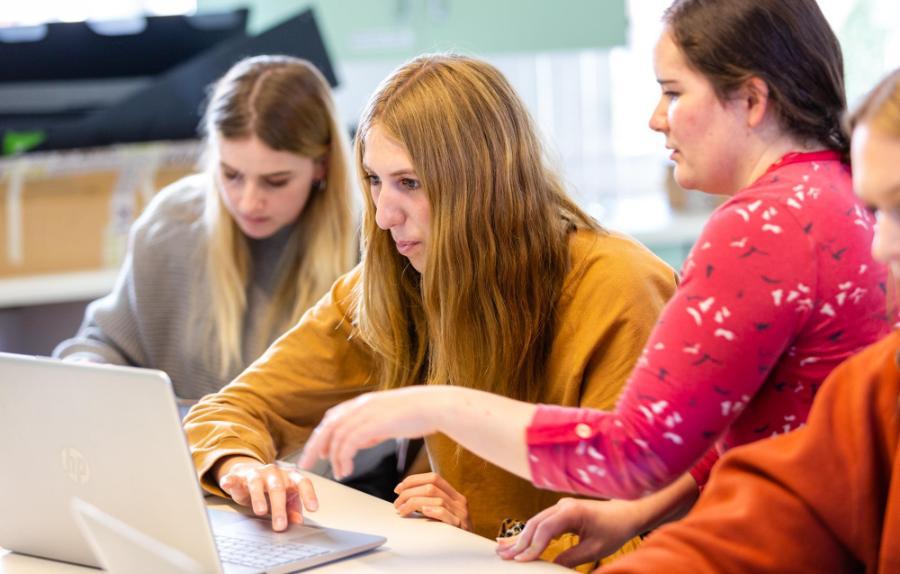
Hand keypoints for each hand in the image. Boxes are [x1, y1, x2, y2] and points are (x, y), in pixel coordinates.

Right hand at [214, 456, 318, 531]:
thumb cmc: (272, 488)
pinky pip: (233, 477)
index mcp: (290, 477)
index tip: (313, 508)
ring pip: (257, 483)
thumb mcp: (286, 499)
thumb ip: (293, 509)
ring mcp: (256, 473)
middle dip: (279, 508)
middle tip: (280, 525)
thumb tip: (299, 521)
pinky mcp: (238, 476)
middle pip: (278, 488)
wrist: (249, 473)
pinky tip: (227, 483)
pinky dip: (230, 480)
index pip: (303, 483)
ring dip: (259, 497)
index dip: (309, 495)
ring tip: (260, 511)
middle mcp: (274, 473)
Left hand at [299, 387, 447, 478]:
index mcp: (363, 403)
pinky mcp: (372, 424)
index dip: (323, 435)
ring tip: (338, 474)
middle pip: (327, 427)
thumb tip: (363, 440)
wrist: (434, 406)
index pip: (333, 418)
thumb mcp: (389, 420)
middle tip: (306, 465)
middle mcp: (360, 406)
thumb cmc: (417, 413)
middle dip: (314, 447)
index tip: (317, 452)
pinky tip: (347, 470)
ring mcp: (365, 414)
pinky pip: (348, 444)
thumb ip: (373, 428)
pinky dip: (343, 459)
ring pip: (336, 437)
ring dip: (333, 458)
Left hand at [394, 472, 471, 530]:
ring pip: (435, 498)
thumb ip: (432, 502)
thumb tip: (405, 495)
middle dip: (409, 492)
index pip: (434, 477)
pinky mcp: (459, 526)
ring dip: (413, 502)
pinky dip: (432, 510)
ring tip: (401, 510)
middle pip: (431, 486)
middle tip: (397, 502)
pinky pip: (444, 513)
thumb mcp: (445, 513)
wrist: (472, 549)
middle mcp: (458, 501)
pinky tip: (422, 512)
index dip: (414, 480)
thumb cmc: (453, 531)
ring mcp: (460, 513)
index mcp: (455, 495)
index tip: (399, 488)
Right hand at [495, 498, 640, 566]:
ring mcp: (560, 507)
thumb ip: (570, 557)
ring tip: (501, 549)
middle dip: (518, 542)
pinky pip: (541, 522)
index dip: (531, 546)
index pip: (544, 530)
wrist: (628, 513)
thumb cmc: (614, 529)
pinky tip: (513, 539)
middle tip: (503, 556)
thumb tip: (549, 566)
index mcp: (571, 511)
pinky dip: (528, 533)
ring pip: (535, 523)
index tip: (520, 561)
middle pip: (534, 524)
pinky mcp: (561, 512)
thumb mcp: (594, 549)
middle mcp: (562, 506)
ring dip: (520, 537)